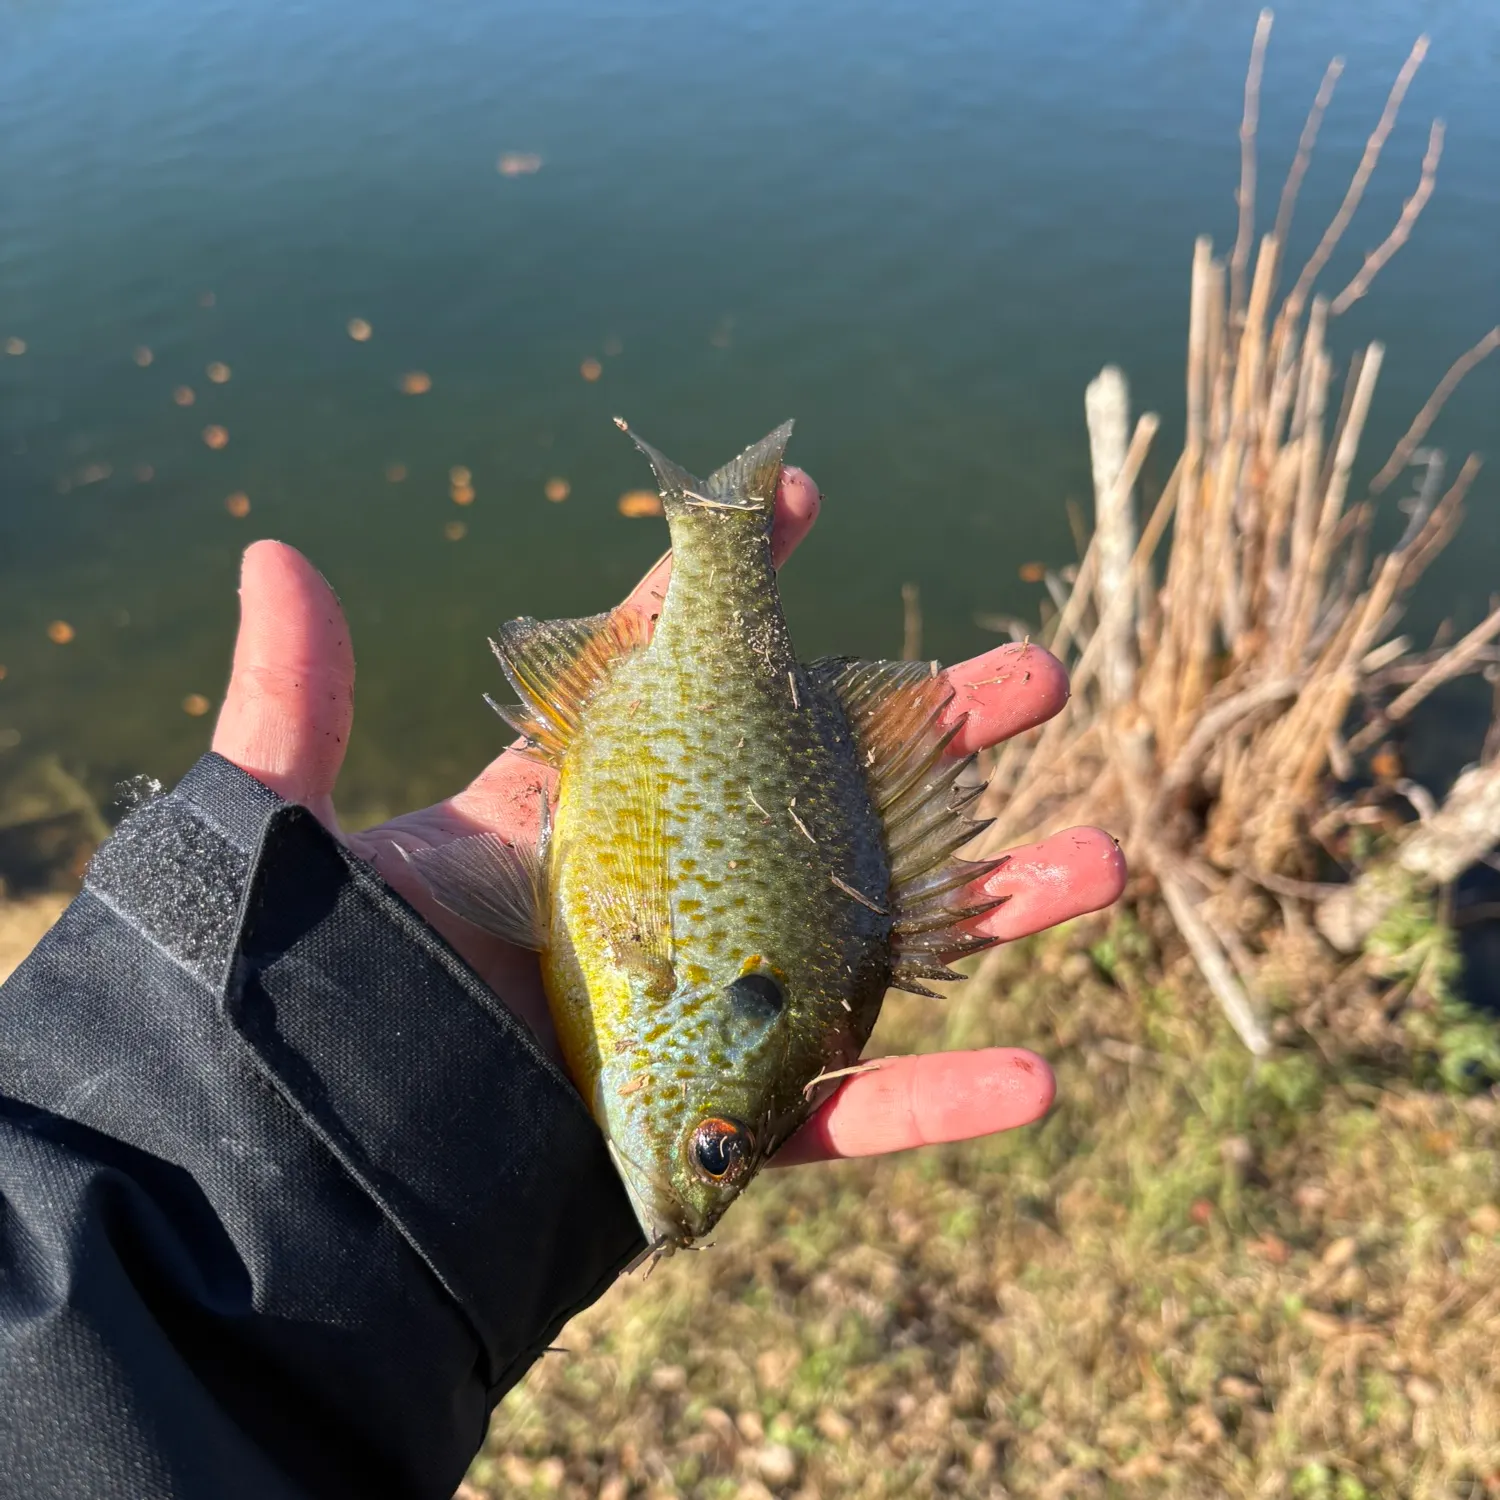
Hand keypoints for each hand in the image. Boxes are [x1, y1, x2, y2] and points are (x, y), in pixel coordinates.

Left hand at [211, 467, 1124, 1164]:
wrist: (314, 1170)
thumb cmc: (305, 993)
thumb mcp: (295, 837)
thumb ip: (299, 706)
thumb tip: (272, 556)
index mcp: (580, 814)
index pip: (674, 676)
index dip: (735, 586)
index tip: (803, 501)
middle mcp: (672, 897)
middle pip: (828, 799)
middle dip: (933, 735)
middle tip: (1033, 676)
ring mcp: (709, 1006)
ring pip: (882, 948)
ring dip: (994, 907)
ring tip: (1102, 857)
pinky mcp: (724, 1121)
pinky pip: (850, 1114)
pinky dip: (943, 1105)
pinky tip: (1045, 1079)